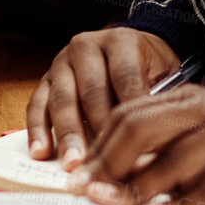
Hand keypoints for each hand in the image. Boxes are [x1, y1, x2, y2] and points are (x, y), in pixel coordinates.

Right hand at [26, 27, 182, 169]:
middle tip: (101, 160)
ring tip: (73, 164)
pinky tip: (40, 153)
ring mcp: (61, 63)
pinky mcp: (46, 81)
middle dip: (96, 127)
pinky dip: (37, 130)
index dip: (129, 110)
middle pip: (91, 89)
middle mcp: (86, 46)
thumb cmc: (151, 71)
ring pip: (62, 99)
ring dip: (67, 134)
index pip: (125, 76)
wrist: (131, 52)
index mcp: (120, 40)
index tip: (135, 143)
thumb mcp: (166, 76)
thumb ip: (160, 102)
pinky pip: (37, 105)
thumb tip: (155, 143)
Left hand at [65, 85, 204, 204]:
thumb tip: (104, 182)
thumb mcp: (200, 155)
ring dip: (140, 184)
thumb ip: (162, 158)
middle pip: (145, 126)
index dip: (99, 146)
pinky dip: (184, 203)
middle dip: (110, 161)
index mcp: (191, 100)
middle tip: (87, 191)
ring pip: (177, 155)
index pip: (131, 114)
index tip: (75, 178)